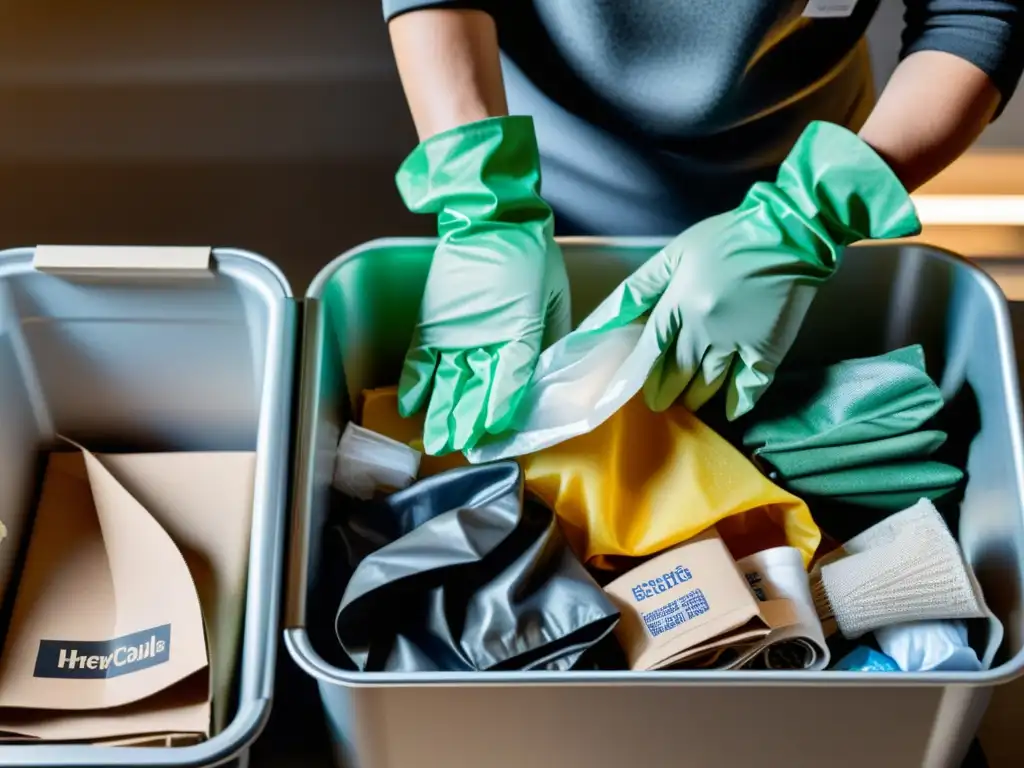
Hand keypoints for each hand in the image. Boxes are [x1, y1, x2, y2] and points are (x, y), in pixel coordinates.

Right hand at [396, 117, 569, 454]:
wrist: (491, 216)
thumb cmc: (530, 253)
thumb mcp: (556, 294)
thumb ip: (554, 334)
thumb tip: (554, 369)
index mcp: (519, 329)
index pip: (509, 378)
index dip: (502, 408)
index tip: (496, 433)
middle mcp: (483, 336)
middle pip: (474, 388)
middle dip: (468, 422)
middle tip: (463, 450)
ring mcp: (454, 330)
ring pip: (446, 380)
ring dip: (441, 412)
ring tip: (436, 441)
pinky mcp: (433, 320)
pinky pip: (419, 357)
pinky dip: (413, 381)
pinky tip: (410, 407)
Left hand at [581, 121, 920, 418]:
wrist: (790, 233)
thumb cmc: (727, 238)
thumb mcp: (675, 253)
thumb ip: (637, 289)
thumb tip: (601, 320)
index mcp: (679, 304)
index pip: (651, 350)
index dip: (640, 372)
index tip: (633, 386)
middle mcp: (704, 330)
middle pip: (678, 372)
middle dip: (665, 391)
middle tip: (659, 401)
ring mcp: (738, 343)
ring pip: (708, 384)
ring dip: (695, 398)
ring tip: (688, 403)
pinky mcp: (768, 350)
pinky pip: (749, 387)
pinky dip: (738, 402)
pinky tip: (729, 410)